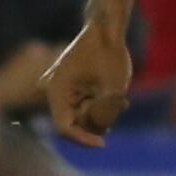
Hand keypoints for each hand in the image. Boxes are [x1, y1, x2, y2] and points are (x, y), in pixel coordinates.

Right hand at [41, 17, 134, 147]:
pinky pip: (84, 108)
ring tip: (121, 99)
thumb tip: (101, 132)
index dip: (83, 140)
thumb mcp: (113, 87)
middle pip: (74, 124)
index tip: (103, 144)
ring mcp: (62, 92)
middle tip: (120, 106)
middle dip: (97, 122)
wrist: (106, 30)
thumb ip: (105, 112)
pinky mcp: (71, 91)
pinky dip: (99, 107)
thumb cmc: (110, 54)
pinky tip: (114, 96)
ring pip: (81, 118)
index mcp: (56, 90)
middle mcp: (54, 92)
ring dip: (101, 114)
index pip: (64, 128)